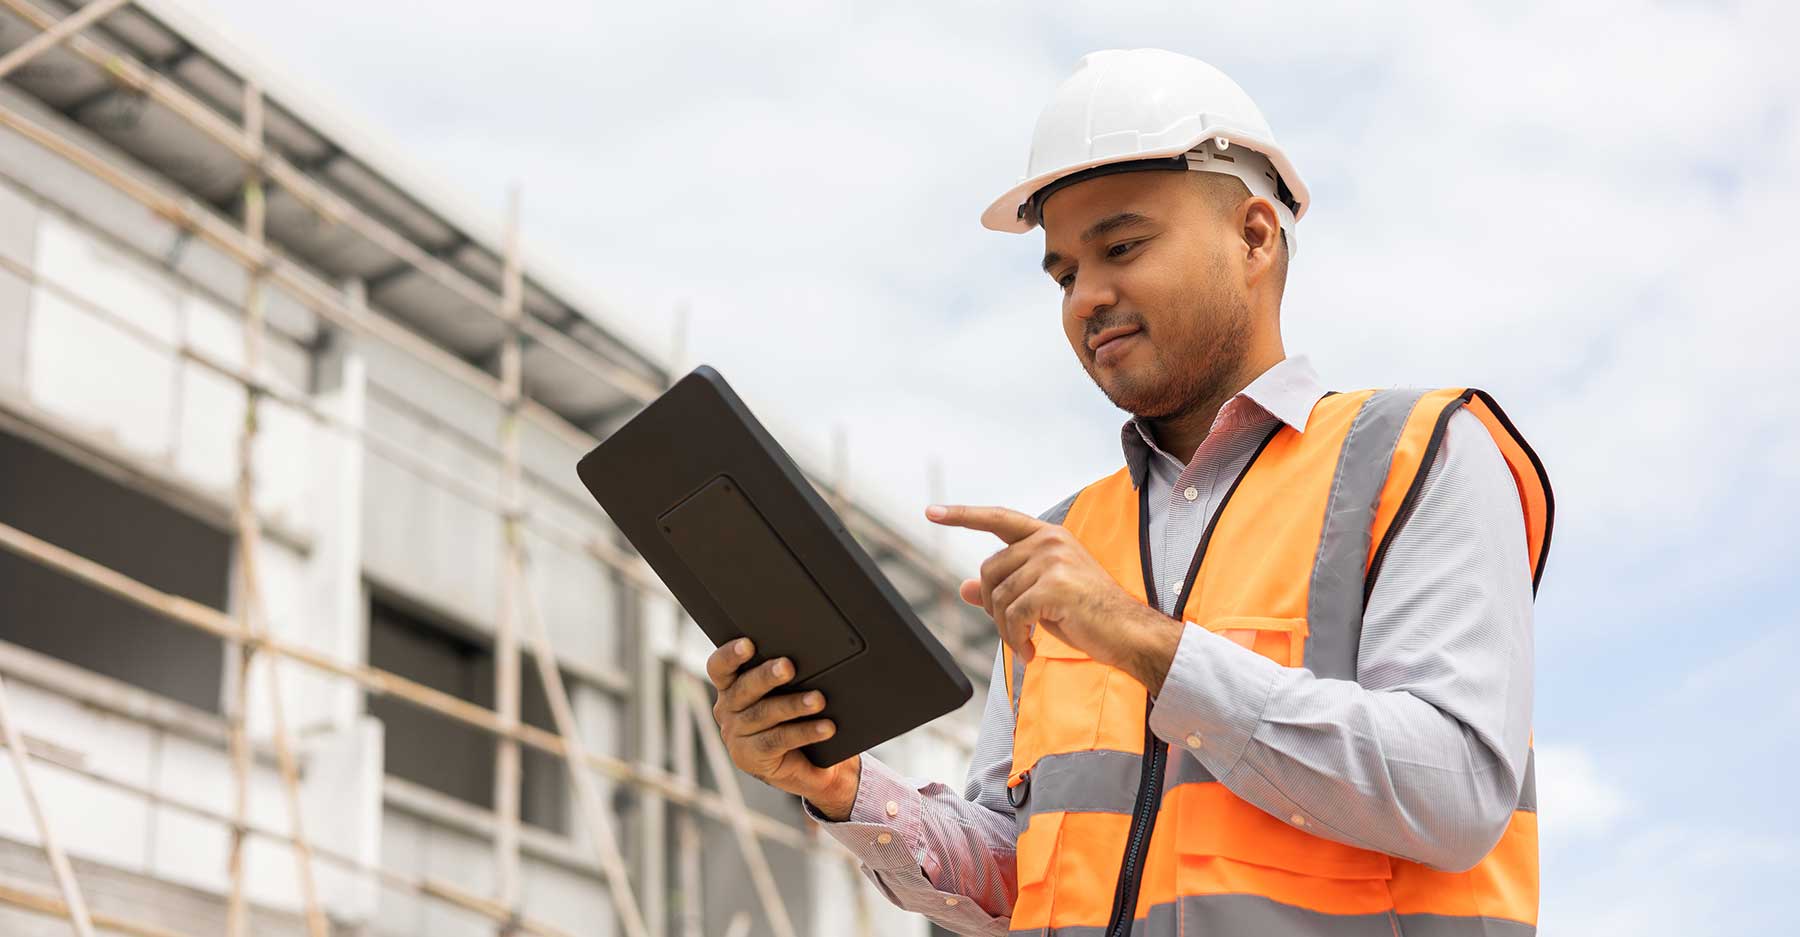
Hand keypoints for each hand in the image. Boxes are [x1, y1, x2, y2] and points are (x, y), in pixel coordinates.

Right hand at [705, 637, 860, 819]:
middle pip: (744, 688)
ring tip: (817, 700)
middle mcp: (727, 708)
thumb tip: (813, 653)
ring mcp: (736, 734)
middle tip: (788, 666)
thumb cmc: (792, 716)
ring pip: (764, 714)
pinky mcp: (750, 756)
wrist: (801, 763)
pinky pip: (778, 740)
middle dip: (767, 675)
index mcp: (730, 685)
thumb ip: (786, 675)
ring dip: (793, 705)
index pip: (720, 667)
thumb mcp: (785, 691)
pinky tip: (825, 727)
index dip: (730, 655)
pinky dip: (804, 732)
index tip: (748, 644)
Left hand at [927, 504, 1183, 693]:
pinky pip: (1013, 614)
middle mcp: (1050, 541)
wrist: (1128, 633)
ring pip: (999, 597)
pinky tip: (1029, 650)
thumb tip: (963, 589)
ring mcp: (1053, 560)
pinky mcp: (1054, 585)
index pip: (998, 518)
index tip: (932, 511)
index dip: (963, 515)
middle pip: (989, 571)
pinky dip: (1015, 638)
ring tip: (1024, 643)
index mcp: (1048, 536)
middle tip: (1012, 629)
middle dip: (992, 606)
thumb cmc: (1087, 615)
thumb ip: (1005, 588)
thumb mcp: (1040, 597)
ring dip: (1006, 629)